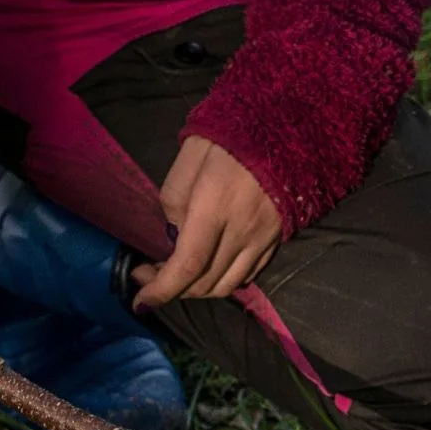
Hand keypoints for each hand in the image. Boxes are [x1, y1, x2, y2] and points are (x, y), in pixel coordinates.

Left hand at [132, 136, 281, 308]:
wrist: (290, 129)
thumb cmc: (232, 136)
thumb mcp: (190, 155)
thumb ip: (174, 198)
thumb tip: (174, 233)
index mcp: (214, 208)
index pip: (187, 266)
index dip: (161, 290)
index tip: (141, 300)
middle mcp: (241, 231)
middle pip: (205, 283)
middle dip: (172, 289)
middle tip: (150, 274)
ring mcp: (262, 239)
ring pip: (227, 285)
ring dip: (197, 289)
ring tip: (178, 275)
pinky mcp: (276, 239)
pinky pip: (248, 274)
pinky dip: (224, 280)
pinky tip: (210, 267)